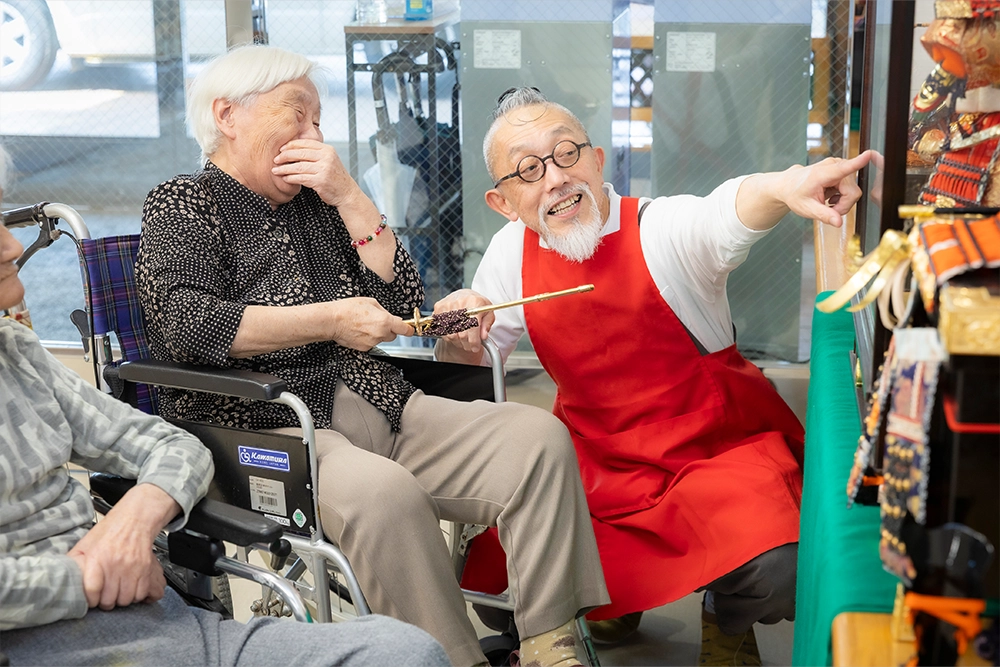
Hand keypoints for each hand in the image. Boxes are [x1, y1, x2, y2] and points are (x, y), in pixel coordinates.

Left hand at [67, 484, 177, 609]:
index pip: (92, 590)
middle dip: (106, 602)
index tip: (91, 600)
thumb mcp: (85, 544)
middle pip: (109, 599)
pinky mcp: (146, 568)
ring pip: (126, 599)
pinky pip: (141, 593)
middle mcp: (115, 564)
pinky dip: (136, 595)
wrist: (135, 519)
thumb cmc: (109, 531)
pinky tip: (130, 588)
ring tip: (118, 592)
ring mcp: (132, 567)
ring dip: (121, 599)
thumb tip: (61, 577)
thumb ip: (74, 561)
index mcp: (97, 558)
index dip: (91, 600)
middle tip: (105, 596)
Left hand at [272, 139, 360, 208]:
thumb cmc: (335, 177)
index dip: (290, 145)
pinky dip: (291, 178)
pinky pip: (301, 178)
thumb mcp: (329, 160)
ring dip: (284, 169)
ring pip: (298, 166)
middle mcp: (327, 157)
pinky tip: (285, 178)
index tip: (281, 150)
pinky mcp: (320, 181)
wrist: (347, 193)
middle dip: (285, 156)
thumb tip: (293, 149)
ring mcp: (324, 169)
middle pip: (300, 153)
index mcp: (327, 150)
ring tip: (276, 171)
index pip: (305, 143)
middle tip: (275, 160)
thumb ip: (315, 154)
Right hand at [329, 297, 413, 350]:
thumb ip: (385, 311)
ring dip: (378, 333)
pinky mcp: (364, 348)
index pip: (404, 329)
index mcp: (384, 321)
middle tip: (378, 321)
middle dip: (389, 329)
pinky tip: (359, 331)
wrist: (332, 321)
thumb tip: (392, 318)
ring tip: (364, 324)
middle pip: (393, 335)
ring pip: (381, 339)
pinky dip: (369, 338)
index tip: (409, 328)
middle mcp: (380, 334)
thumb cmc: (348, 309)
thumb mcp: (371, 302)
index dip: (408, 329)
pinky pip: (372, 343)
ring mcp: (372, 342)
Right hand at [433, 289, 494, 354]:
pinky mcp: (438, 308)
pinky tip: (455, 334)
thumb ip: (487, 325)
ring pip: (451, 334)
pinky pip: (442, 330)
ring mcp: (447, 305)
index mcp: (475, 302)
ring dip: (458, 342)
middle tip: (470, 346)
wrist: (464, 295)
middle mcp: (460, 302)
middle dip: (467, 344)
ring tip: (463, 340)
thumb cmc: (477, 305)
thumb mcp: (488, 313)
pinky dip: (449, 336)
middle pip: (461, 333)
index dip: (474, 341)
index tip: (476, 348)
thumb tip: (483, 337)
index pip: (473, 327)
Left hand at [778, 150, 872, 226]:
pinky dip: (843, 197)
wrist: (789, 185)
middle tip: (828, 209)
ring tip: (827, 202)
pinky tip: (831, 197)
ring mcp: (840, 166)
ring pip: (854, 192)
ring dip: (843, 202)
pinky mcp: (843, 169)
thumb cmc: (795, 195)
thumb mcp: (806, 209)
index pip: (844, 168)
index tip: (869, 154)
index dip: (858, 163)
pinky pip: (852, 189)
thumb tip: (839, 223)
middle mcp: (834, 166)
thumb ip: (824, 215)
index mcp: (823, 174)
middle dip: (843, 205)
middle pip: (853, 192)